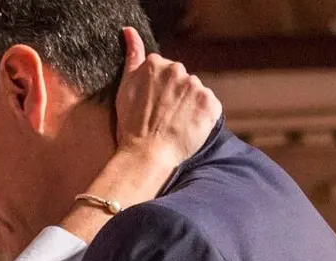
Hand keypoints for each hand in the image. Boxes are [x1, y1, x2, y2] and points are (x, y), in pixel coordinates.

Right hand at [111, 27, 221, 173]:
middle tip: (164, 116)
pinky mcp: (210, 103)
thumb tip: (129, 31)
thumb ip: (132, 56)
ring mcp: (195, 86)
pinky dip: (203, 116)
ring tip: (176, 123)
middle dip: (176, 95)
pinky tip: (189, 127)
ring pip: (196, 92)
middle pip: (182, 79)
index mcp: (156, 63)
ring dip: (190, 106)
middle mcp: (177, 70)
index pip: (165, 70)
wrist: (147, 154)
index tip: (153, 105)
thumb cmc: (132, 125)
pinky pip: (210, 106)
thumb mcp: (125, 87)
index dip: (159, 90)